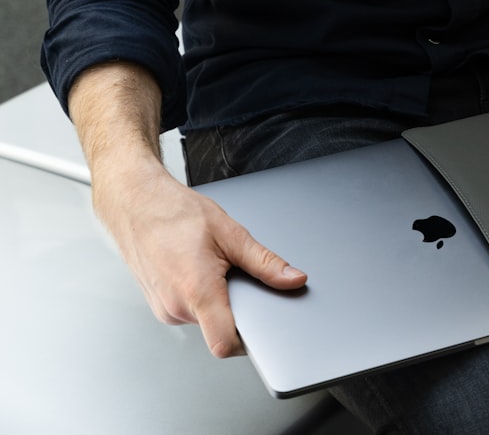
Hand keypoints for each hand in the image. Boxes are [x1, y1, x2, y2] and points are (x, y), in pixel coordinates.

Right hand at [94, 158, 307, 357]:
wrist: (136, 204)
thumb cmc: (174, 214)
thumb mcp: (230, 234)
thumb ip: (265, 263)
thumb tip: (293, 279)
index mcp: (196, 292)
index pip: (224, 344)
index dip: (250, 341)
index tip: (264, 326)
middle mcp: (175, 308)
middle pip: (220, 330)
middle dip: (238, 309)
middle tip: (237, 277)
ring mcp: (164, 309)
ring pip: (206, 320)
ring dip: (219, 301)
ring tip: (213, 267)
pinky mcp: (159, 305)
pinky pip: (191, 312)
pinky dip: (203, 297)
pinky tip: (200, 270)